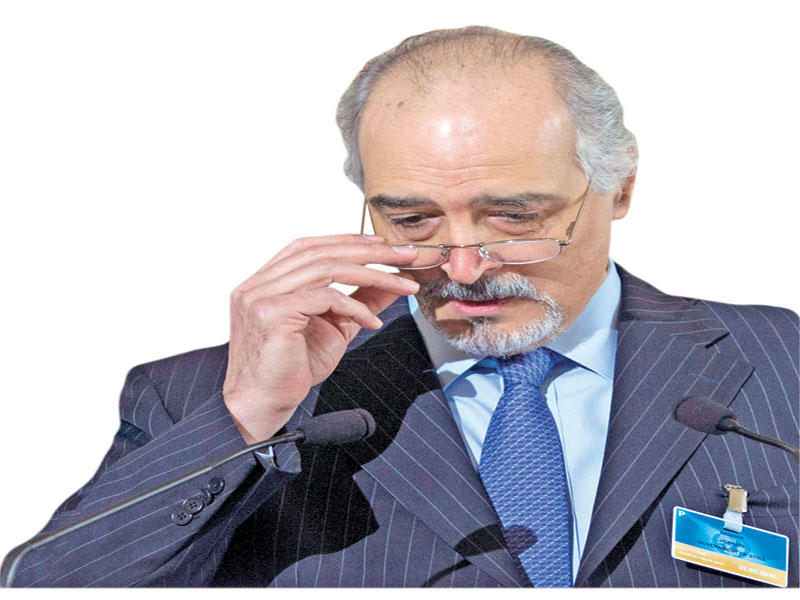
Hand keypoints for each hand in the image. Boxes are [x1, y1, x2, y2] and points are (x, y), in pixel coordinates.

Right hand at [222, 234, 418, 443]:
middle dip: (369, 252)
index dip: (348, 241)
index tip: (383, 245)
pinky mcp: (271, 312)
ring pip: (327, 270)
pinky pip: (325, 299)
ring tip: (403, 285)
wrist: (264, 405)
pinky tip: (372, 322)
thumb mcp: (334, 327)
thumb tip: (392, 282)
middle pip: (321, 253)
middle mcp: (258, 284)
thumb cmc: (292, 369)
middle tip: (405, 256)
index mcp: (266, 282)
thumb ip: (358, 301)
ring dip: (373, 276)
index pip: (309, 247)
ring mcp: (261, 295)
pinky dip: (355, 307)